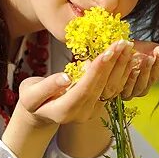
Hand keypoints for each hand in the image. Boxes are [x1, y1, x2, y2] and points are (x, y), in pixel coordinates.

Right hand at [17, 40, 136, 124]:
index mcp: (63, 112)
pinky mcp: (98, 106)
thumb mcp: (30, 94)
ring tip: (128, 47)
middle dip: (113, 64)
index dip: (96, 71)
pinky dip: (122, 73)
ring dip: (121, 67)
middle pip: (101, 87)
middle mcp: (81, 114)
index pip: (84, 89)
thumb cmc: (32, 100)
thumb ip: (46, 87)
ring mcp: (92, 112)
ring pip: (111, 89)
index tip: (107, 52)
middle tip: (122, 43)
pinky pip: (113, 89)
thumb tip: (65, 77)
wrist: (41, 113)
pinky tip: (127, 57)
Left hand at [120, 41, 158, 99]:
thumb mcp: (150, 49)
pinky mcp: (121, 93)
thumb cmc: (132, 52)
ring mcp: (134, 91)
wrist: (111, 56)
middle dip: (158, 62)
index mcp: (156, 74)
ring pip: (143, 83)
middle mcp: (147, 85)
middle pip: (156, 76)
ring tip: (147, 57)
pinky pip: (128, 88)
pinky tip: (132, 68)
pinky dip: (130, 78)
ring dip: (146, 70)